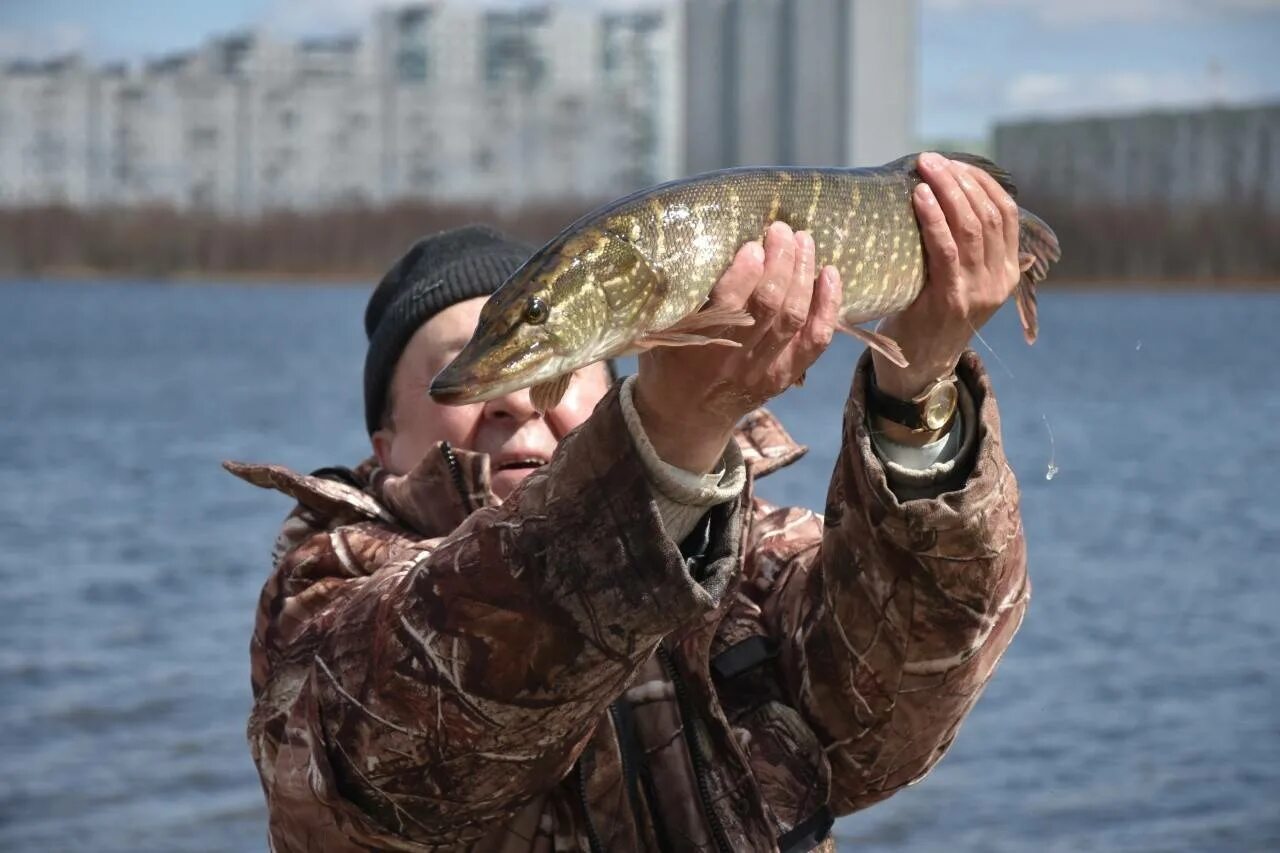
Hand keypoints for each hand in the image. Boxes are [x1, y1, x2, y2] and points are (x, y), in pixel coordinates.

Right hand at [634, 222, 841, 473]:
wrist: (687, 418)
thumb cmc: (667, 363)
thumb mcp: (658, 335)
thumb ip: (673, 300)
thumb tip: (695, 244)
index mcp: (698, 349)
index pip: (729, 305)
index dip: (746, 272)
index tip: (752, 243)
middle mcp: (735, 360)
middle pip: (769, 305)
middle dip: (780, 261)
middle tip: (781, 230)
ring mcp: (765, 370)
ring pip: (794, 316)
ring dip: (802, 273)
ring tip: (803, 240)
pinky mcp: (786, 375)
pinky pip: (816, 340)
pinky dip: (828, 306)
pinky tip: (830, 274)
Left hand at [872, 151, 1022, 400]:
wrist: (917, 368)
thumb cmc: (927, 315)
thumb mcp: (955, 280)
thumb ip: (961, 249)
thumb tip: (944, 196)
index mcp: (1007, 272)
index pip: (1005, 213)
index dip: (981, 183)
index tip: (954, 164)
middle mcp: (999, 280)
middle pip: (988, 214)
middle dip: (960, 180)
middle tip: (931, 159)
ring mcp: (978, 291)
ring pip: (971, 227)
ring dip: (947, 191)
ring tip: (925, 168)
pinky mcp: (952, 300)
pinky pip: (946, 250)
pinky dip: (933, 219)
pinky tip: (920, 197)